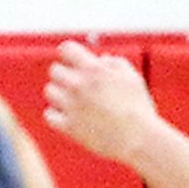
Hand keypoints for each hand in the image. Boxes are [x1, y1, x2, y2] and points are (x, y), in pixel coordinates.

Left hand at [41, 39, 159, 167]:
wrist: (139, 138)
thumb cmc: (138, 108)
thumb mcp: (132, 78)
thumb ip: (115, 64)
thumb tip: (101, 59)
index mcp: (94, 70)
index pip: (66, 49)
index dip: (68, 53)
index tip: (72, 60)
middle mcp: (79, 85)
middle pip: (55, 70)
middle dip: (65, 75)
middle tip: (76, 84)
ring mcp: (72, 106)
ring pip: (49, 91)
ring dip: (59, 94)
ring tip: (73, 101)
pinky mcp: (68, 126)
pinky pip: (49, 114)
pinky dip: (56, 115)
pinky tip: (69, 116)